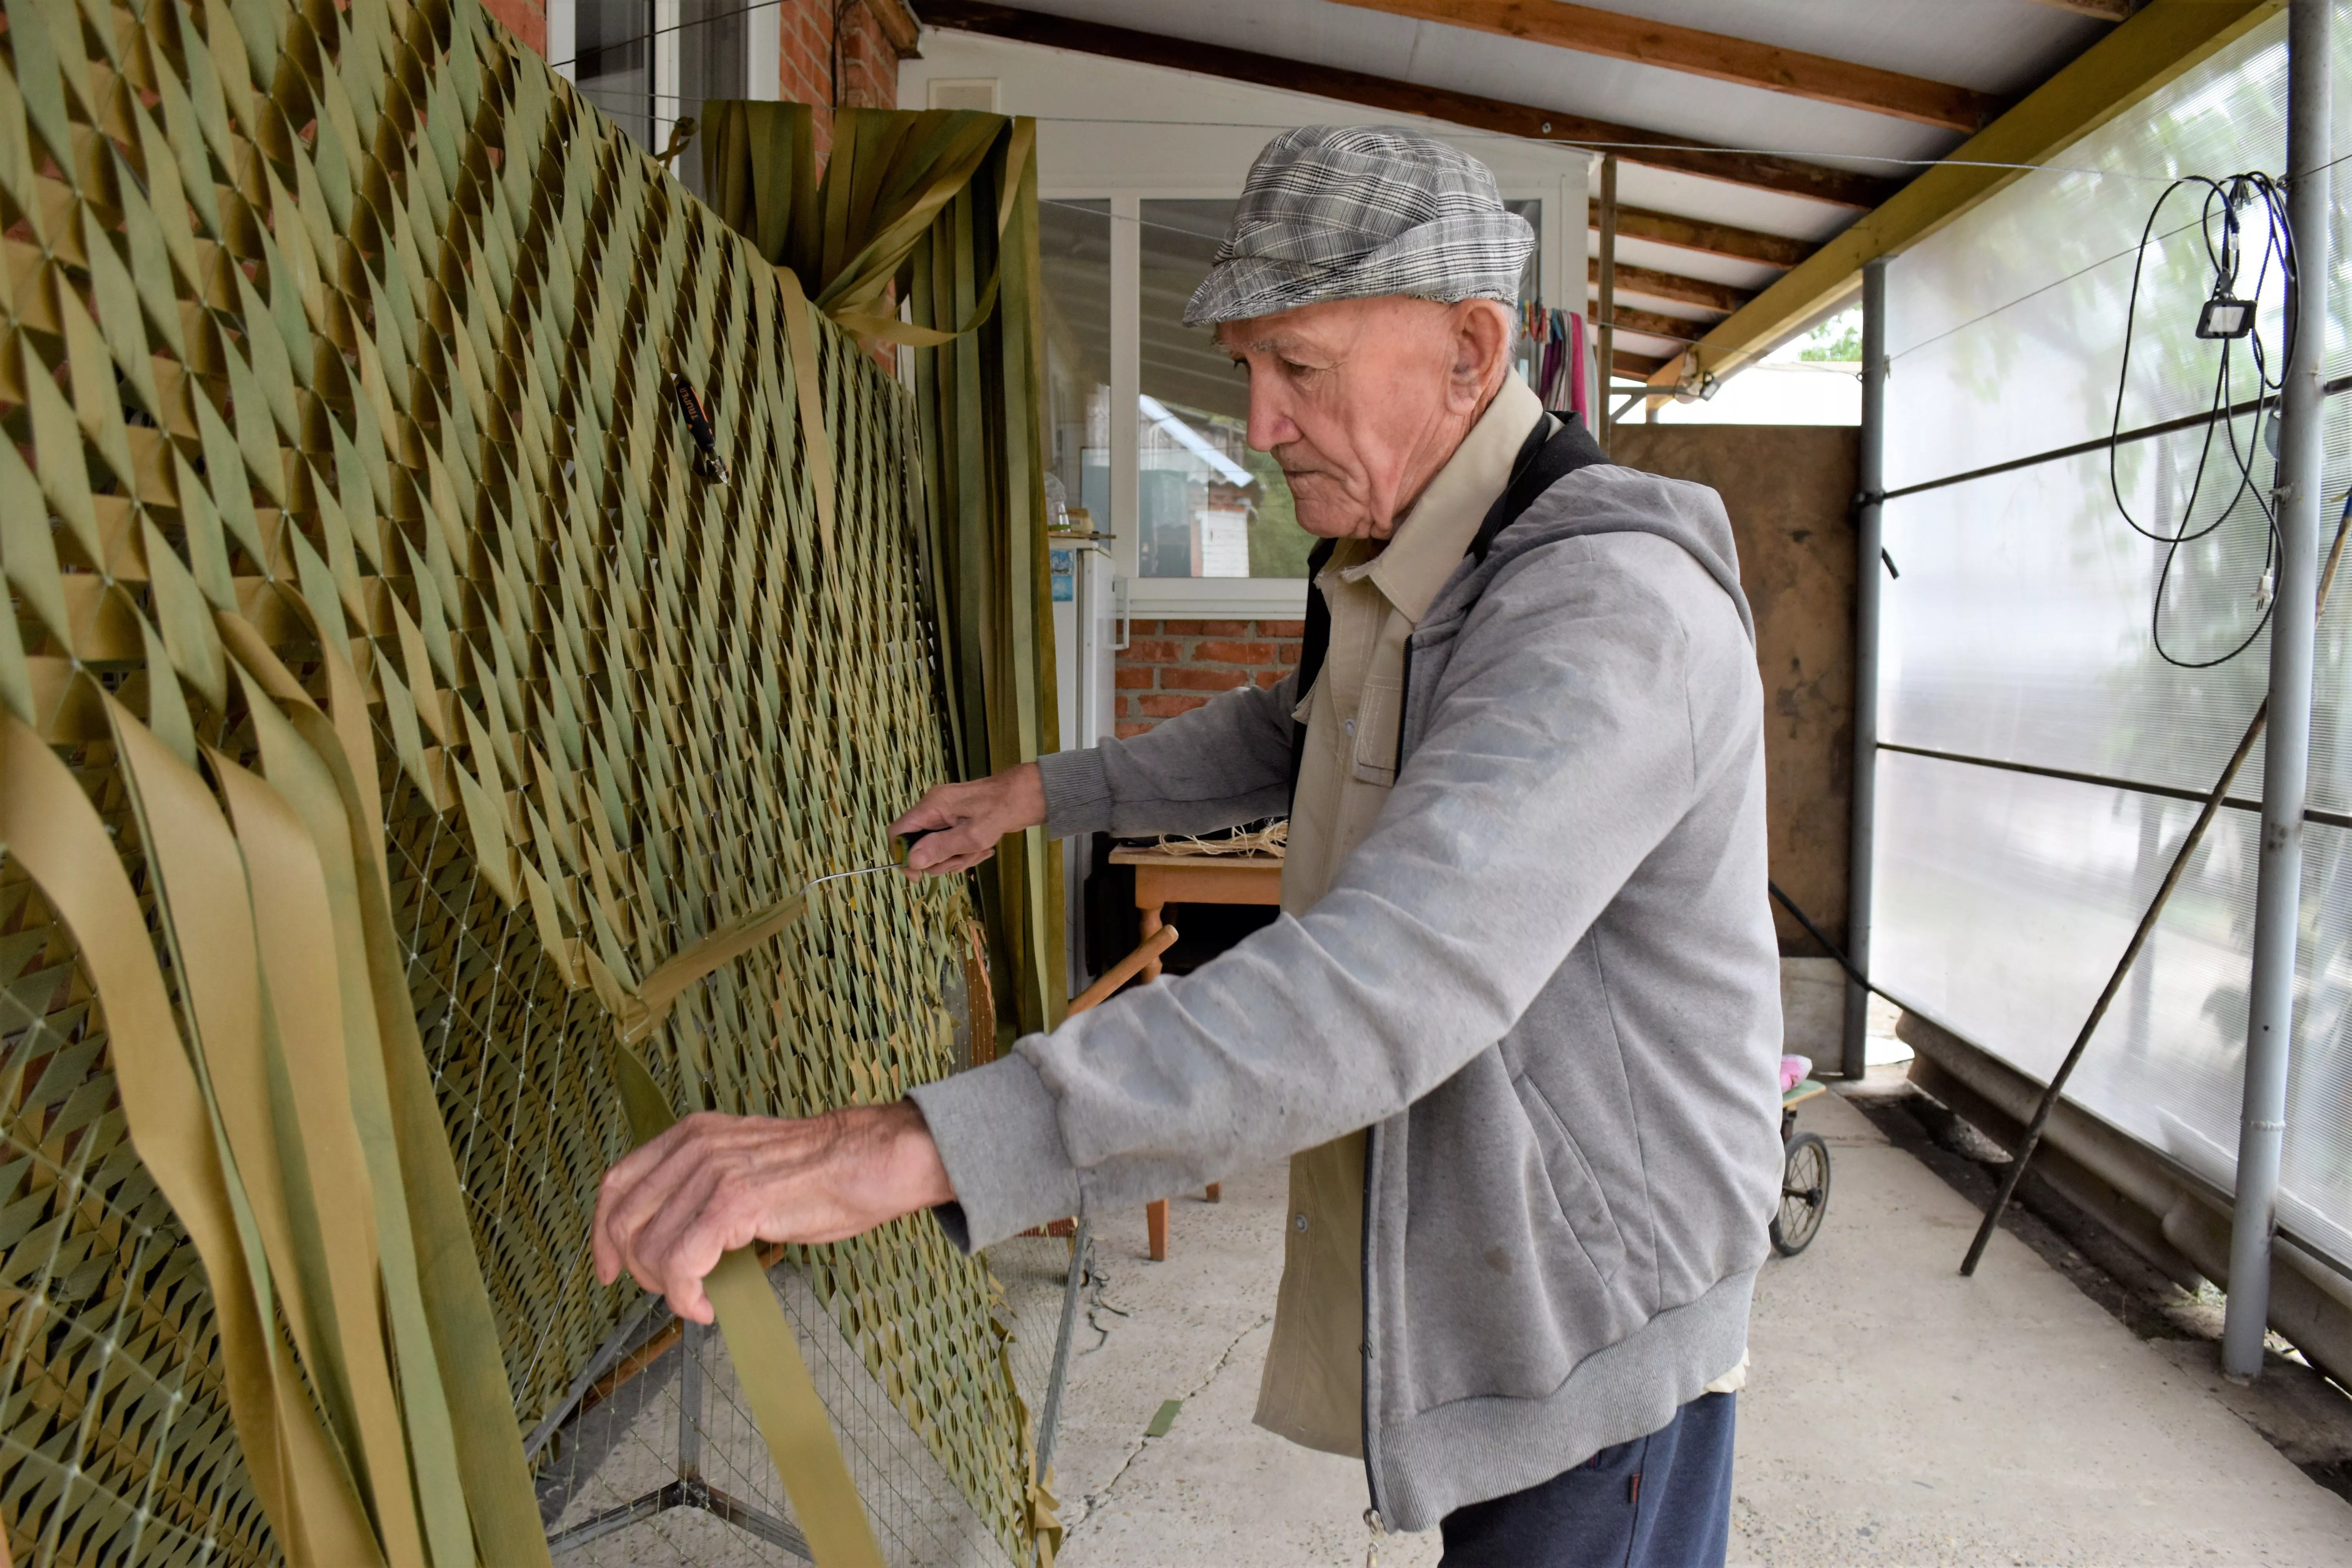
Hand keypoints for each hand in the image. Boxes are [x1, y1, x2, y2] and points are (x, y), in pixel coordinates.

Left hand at [591, 1101, 953, 1323]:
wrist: (875, 1158)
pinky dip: (685, 1296)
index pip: (617, 1183)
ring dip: (666, 1288)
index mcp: (693, 1134)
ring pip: (650, 1247)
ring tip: (697, 1298)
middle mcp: (696, 1146)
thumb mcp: (747, 1164)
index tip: (609, 1269)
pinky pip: (682, 1263)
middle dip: (637, 1269)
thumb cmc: (824, 1170)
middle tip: (669, 1291)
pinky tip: (706, 1307)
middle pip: (624, 1220)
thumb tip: (672, 1237)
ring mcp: (714, 1171)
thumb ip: (704, 1187)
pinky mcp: (735, 1201)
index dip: (602, 1232)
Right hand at [889, 762, 1045, 875]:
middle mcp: (934, 809)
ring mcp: (945, 816)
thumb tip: (912, 862)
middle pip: (919, 845)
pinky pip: (952, 846)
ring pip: (937, 850)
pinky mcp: (957, 822)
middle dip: (942, 859)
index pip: (898, 831)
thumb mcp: (972, 835)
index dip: (902, 856)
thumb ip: (940, 848)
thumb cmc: (1003, 810)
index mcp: (932, 806)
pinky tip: (985, 848)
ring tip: (980, 849)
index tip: (918, 875)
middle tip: (964, 856)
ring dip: (958, 857)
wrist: (1028, 795)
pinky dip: (967, 852)